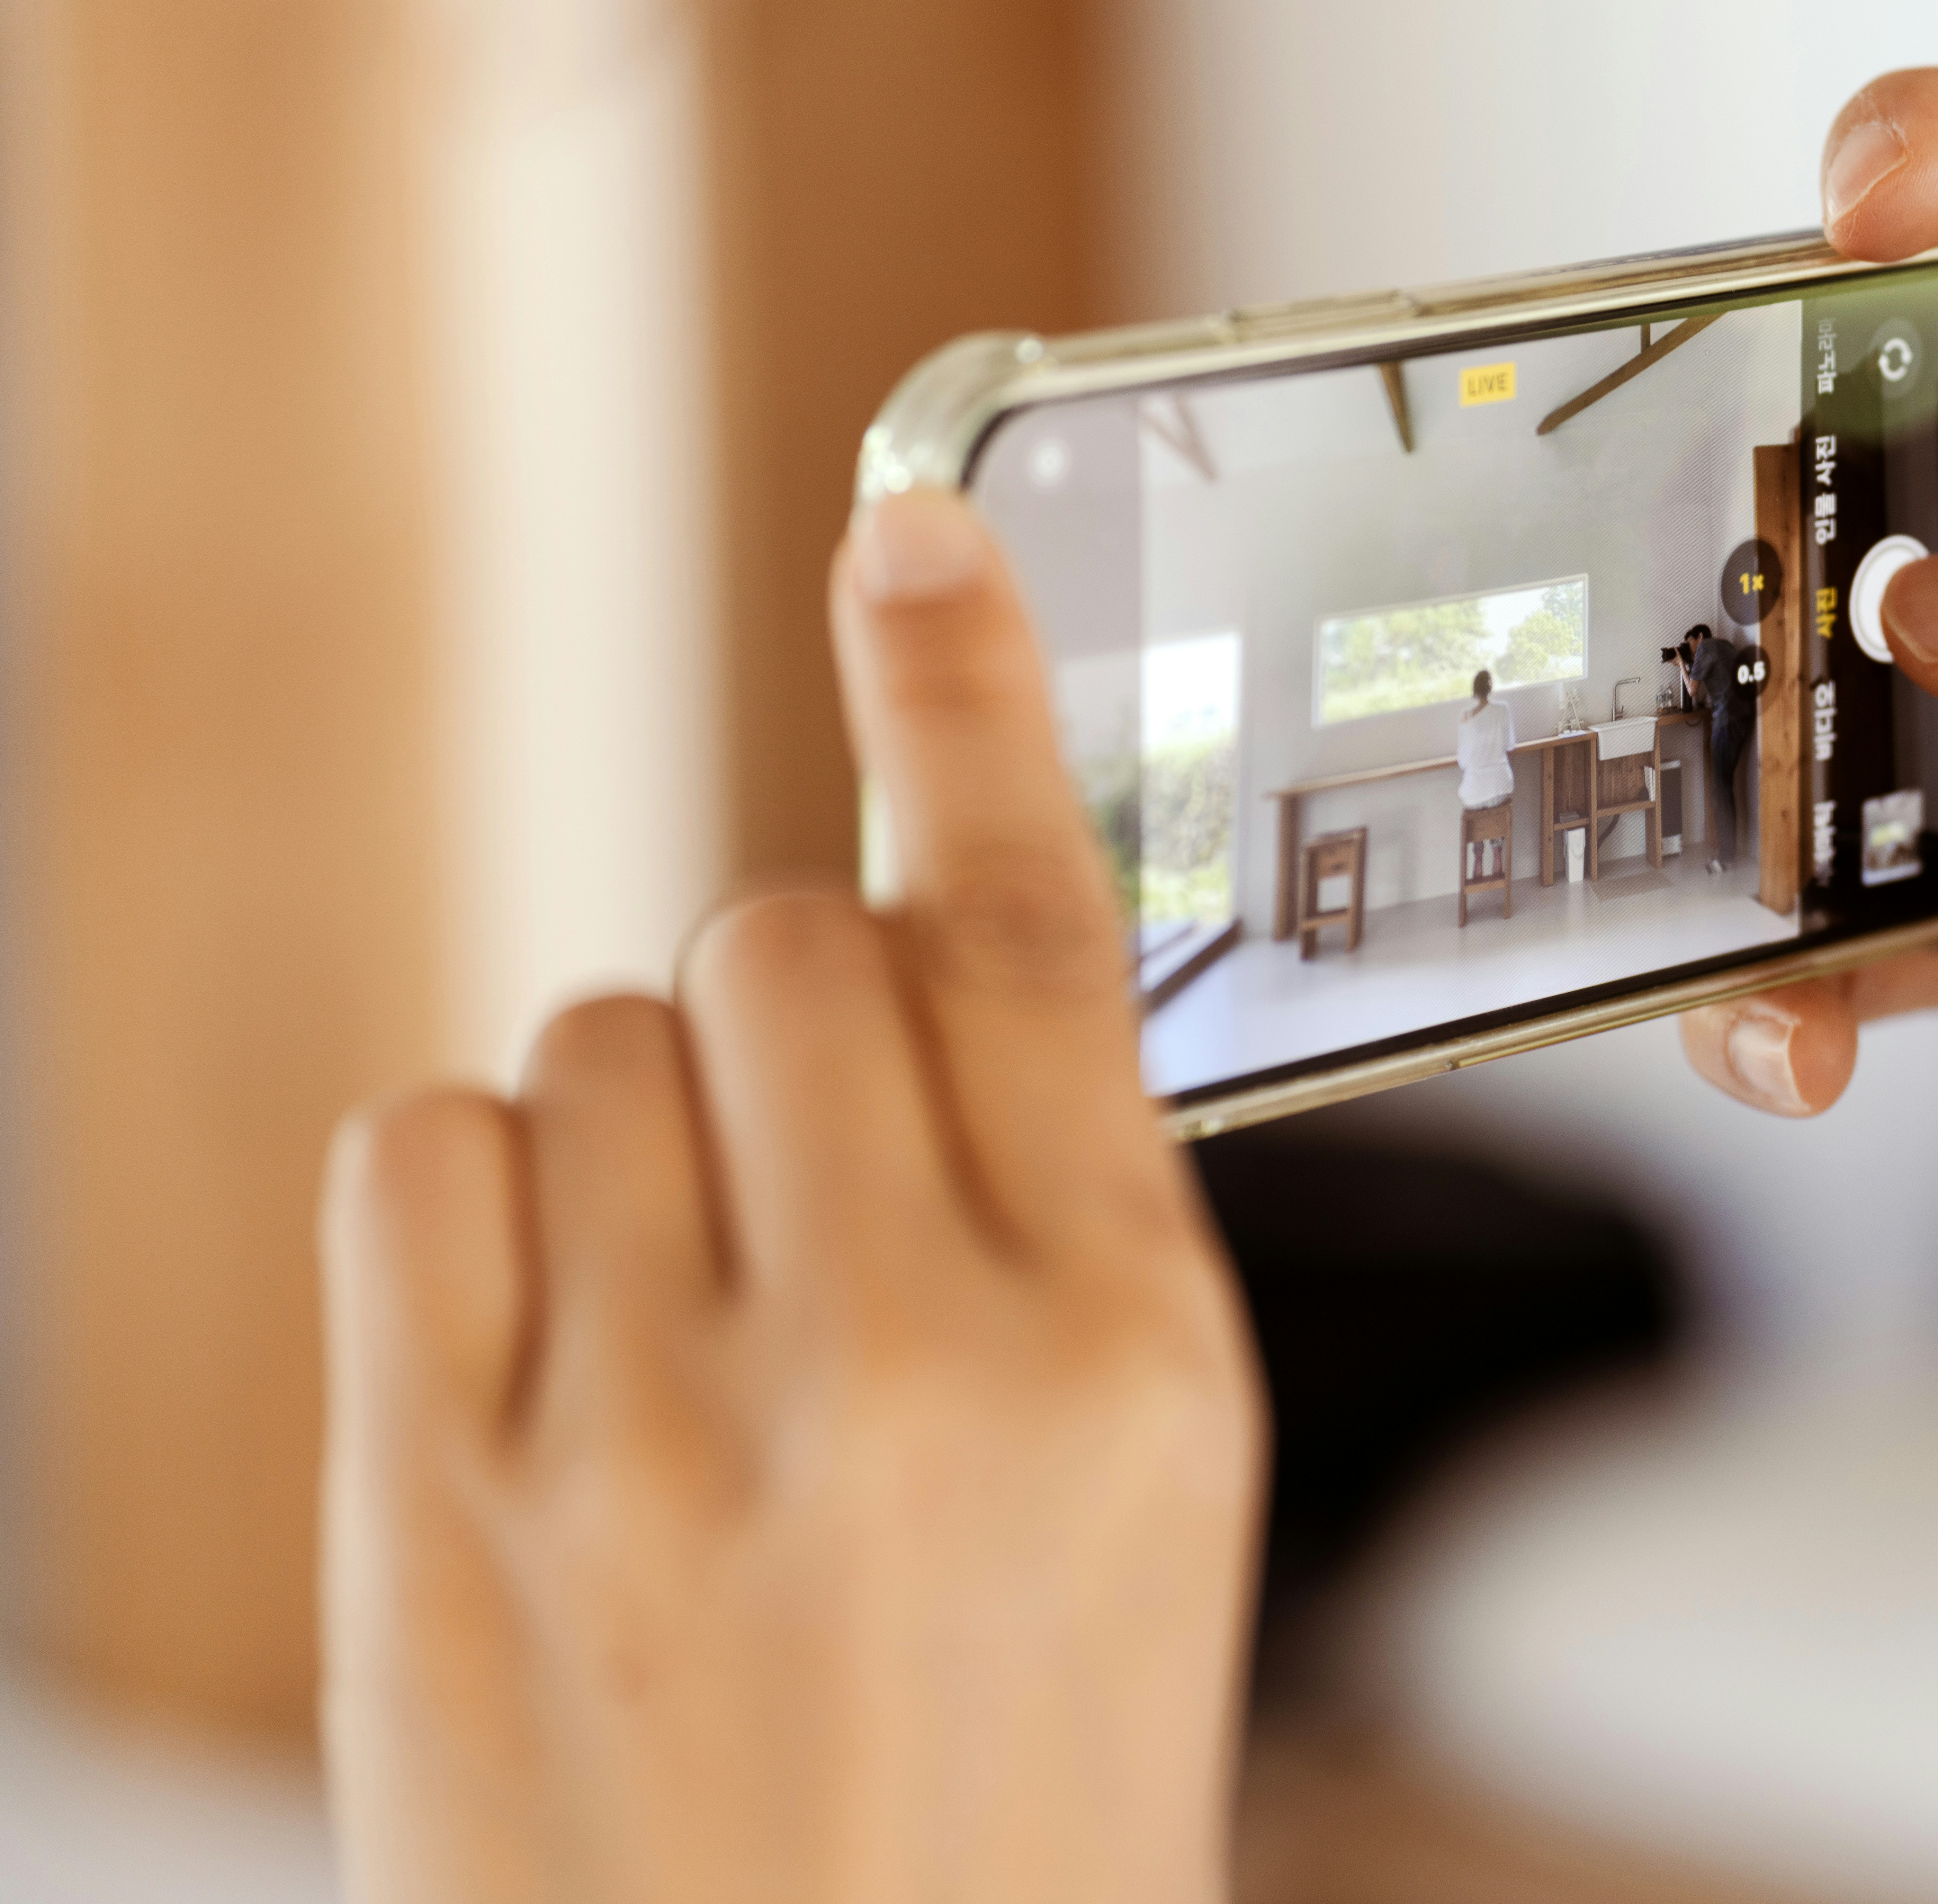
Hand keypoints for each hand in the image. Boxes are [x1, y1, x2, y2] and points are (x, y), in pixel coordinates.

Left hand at [323, 492, 1262, 1903]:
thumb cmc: (1009, 1794)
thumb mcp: (1141, 1495)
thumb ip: (1052, 1217)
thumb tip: (914, 965)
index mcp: (1131, 1363)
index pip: (1031, 933)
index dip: (961, 699)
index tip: (904, 529)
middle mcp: (913, 1373)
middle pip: (782, 948)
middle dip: (788, 1019)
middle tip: (807, 1191)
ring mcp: (665, 1441)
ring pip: (596, 1043)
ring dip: (635, 1135)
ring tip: (684, 1335)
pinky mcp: (447, 1505)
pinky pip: (427, 1150)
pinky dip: (478, 1205)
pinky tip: (549, 1349)